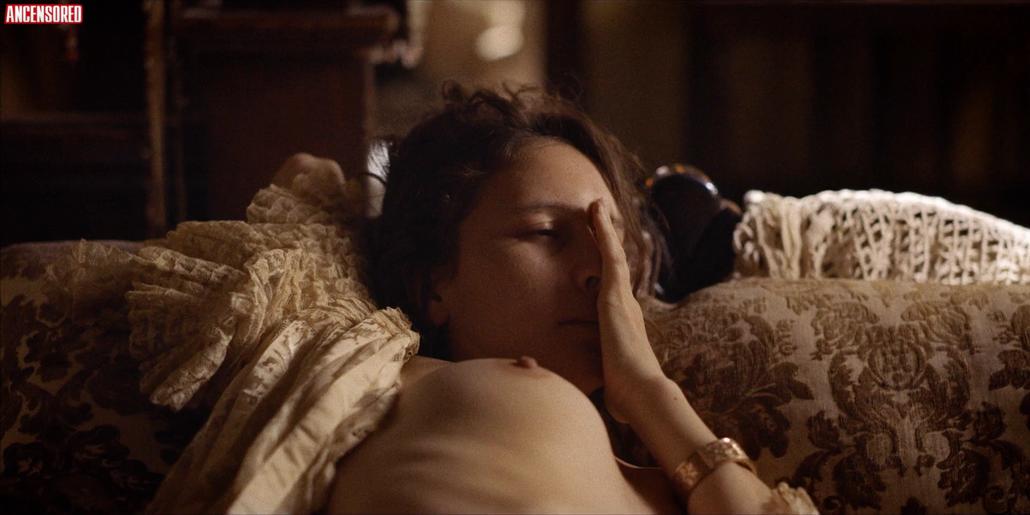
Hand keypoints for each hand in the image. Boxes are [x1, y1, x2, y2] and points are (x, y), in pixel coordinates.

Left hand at [590, 200, 666, 422]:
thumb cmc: (629, 395)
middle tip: (601, 216)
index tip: (606, 255)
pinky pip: (608, 254)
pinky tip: (595, 211)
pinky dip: (602, 231)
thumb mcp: (612, 383)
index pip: (614, 291)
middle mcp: (627, 306)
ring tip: (596, 205)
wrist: (643, 393)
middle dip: (608, 241)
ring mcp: (623, 298)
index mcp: (625, 325)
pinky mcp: (615, 294)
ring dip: (604, 229)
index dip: (610, 271)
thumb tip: (611, 404)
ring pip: (613, 254)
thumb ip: (609, 382)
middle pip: (616, 265)